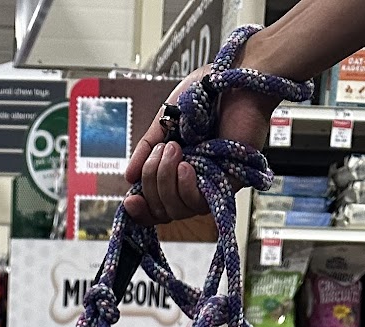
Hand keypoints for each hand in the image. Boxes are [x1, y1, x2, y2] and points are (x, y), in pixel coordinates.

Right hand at [123, 68, 277, 226]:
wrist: (234, 78)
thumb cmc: (205, 94)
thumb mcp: (164, 121)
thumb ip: (146, 148)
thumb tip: (130, 177)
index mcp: (177, 169)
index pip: (156, 204)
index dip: (141, 209)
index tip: (130, 200)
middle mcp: (194, 181)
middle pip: (163, 210)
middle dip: (152, 182)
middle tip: (162, 150)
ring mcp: (210, 184)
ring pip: (178, 209)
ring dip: (166, 181)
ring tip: (174, 150)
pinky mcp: (228, 183)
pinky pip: (200, 204)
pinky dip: (186, 188)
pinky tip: (185, 167)